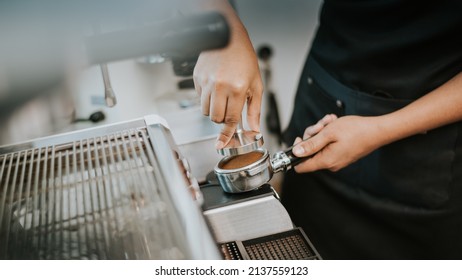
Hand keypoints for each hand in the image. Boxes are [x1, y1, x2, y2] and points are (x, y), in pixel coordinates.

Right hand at [193, 16, 262, 148]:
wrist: (228, 37)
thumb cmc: (244, 59)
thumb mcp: (256, 84)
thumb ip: (255, 110)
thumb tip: (254, 129)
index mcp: (237, 88)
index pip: (231, 119)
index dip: (227, 134)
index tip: (220, 144)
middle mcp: (220, 86)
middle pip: (216, 118)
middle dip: (223, 118)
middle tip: (230, 106)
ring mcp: (206, 82)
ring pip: (205, 111)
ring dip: (214, 109)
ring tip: (222, 95)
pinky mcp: (197, 78)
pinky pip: (199, 98)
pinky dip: (207, 98)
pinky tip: (215, 86)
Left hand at [292, 114, 383, 171]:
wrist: (377, 130)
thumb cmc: (356, 130)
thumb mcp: (329, 133)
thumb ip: (311, 144)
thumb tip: (296, 152)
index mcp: (326, 161)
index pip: (300, 167)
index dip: (296, 153)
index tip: (300, 139)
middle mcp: (330, 164)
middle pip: (309, 152)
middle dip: (312, 135)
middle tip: (321, 125)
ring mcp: (336, 160)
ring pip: (319, 146)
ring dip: (322, 131)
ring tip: (331, 121)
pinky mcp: (341, 155)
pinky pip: (328, 145)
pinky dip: (329, 134)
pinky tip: (335, 124)